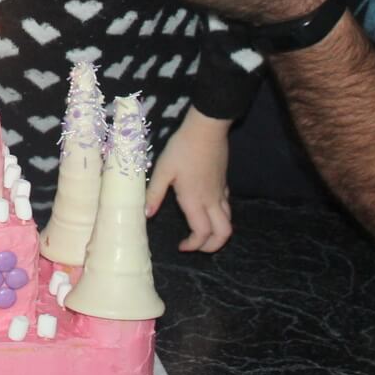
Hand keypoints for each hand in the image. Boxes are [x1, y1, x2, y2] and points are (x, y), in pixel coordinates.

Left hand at [145, 107, 231, 252]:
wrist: (206, 128)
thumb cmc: (182, 148)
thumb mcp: (163, 169)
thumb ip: (155, 193)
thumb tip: (146, 214)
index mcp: (195, 200)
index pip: (202, 233)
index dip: (194, 245)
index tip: (181, 246)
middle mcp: (211, 200)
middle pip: (223, 233)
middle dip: (212, 246)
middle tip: (197, 246)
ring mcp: (220, 191)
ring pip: (228, 220)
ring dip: (218, 232)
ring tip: (202, 232)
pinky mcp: (224, 182)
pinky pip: (227, 206)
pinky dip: (220, 215)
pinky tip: (207, 208)